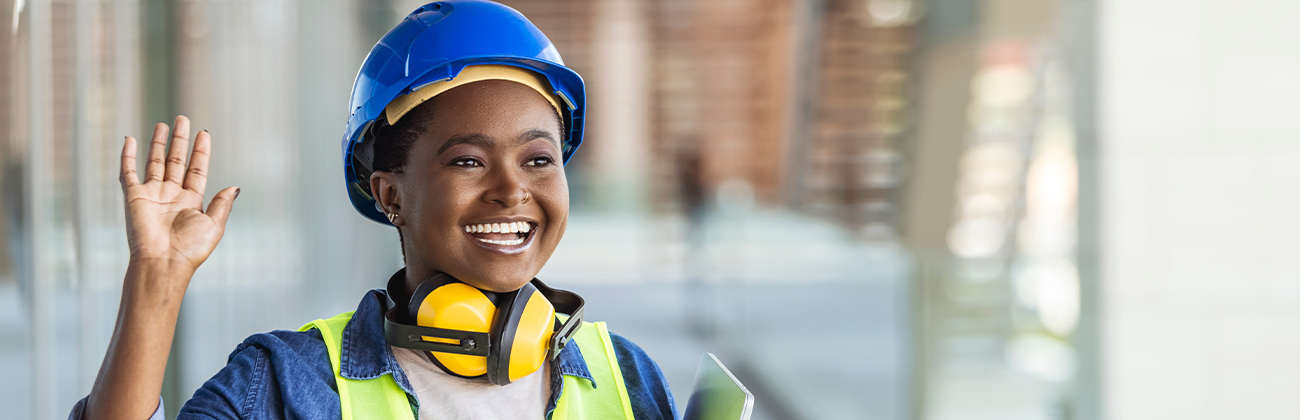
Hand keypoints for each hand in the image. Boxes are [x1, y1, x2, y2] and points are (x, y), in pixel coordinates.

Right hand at [119, 115, 238, 277]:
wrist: (163, 262)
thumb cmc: (190, 248)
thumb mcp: (214, 225)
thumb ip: (222, 204)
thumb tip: (235, 187)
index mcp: (192, 201)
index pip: (197, 169)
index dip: (201, 151)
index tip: (204, 133)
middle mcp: (172, 195)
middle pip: (177, 161)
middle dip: (180, 141)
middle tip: (183, 119)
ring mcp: (152, 195)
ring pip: (155, 162)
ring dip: (159, 143)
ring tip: (164, 124)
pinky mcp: (133, 197)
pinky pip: (128, 172)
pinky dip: (127, 156)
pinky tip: (130, 139)